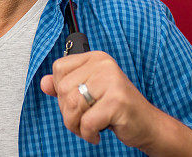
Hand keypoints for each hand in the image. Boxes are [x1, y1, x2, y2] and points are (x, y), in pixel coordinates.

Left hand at [40, 51, 159, 147]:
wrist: (148, 124)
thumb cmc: (117, 108)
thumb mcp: (89, 93)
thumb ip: (65, 86)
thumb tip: (43, 83)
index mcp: (96, 58)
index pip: (59, 68)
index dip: (61, 91)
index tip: (76, 102)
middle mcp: (104, 65)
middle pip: (63, 89)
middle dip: (67, 112)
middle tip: (83, 119)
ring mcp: (112, 81)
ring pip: (72, 105)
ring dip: (76, 125)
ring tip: (88, 128)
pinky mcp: (118, 101)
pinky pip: (87, 122)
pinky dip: (88, 134)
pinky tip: (97, 134)